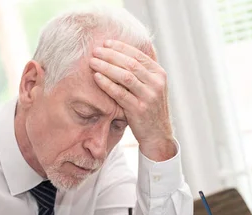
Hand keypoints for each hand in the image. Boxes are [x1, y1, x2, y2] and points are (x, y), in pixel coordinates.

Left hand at [89, 40, 176, 161]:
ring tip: (93, 62)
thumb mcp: (151, 88)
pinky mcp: (139, 109)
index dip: (121, 47)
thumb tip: (122, 52)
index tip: (106, 43)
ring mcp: (149, 97)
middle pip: (131, 63)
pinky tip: (97, 77)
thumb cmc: (149, 109)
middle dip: (111, 55)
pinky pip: (120, 93)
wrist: (158, 135)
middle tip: (95, 51)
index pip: (138, 55)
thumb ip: (142, 72)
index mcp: (159, 74)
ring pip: (125, 76)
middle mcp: (156, 83)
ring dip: (107, 67)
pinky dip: (107, 84)